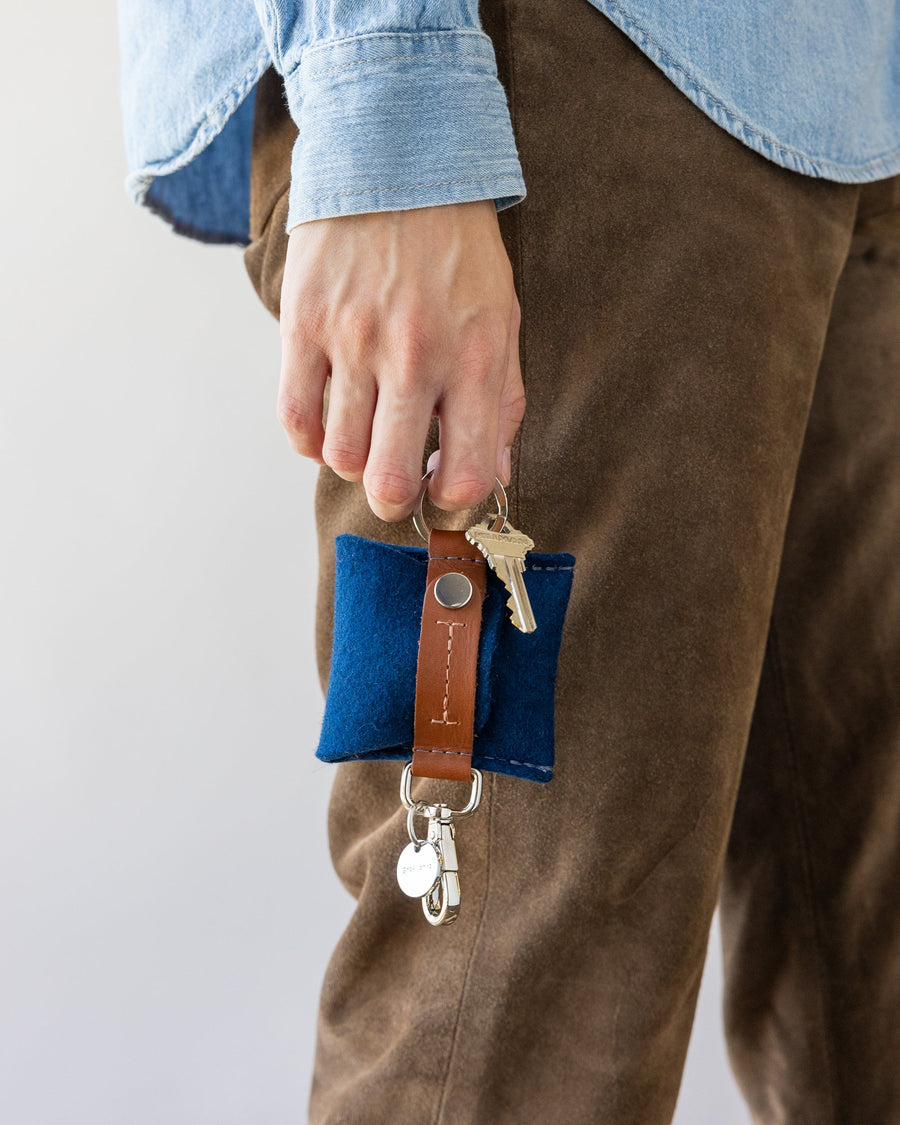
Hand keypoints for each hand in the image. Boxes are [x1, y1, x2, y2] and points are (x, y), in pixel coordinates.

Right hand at [276, 199, 524, 521]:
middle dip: (395, 500)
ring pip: (341, 456)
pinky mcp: (304, 325)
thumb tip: (497, 476)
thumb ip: (503, 403)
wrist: (397, 162)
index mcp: (474, 359)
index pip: (468, 474)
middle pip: (392, 481)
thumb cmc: (455, 251)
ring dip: (353, 463)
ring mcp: (354, 342)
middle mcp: (415, 357)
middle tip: (396, 485)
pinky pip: (295, 418)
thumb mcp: (502, 321)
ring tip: (365, 439)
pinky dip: (310, 441)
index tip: (445, 490)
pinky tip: (328, 426)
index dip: (455, 501)